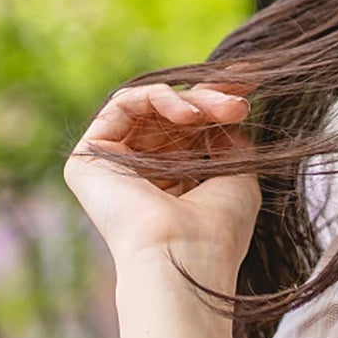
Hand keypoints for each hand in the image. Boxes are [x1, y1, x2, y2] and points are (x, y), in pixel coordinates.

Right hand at [64, 81, 262, 284]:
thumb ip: (228, 139)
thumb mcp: (238, 173)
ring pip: (152, 105)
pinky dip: (159, 97)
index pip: (190, 127)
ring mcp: (112, 165)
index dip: (218, 99)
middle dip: (212, 98)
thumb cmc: (217, 227)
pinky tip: (190, 115)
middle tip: (241, 104)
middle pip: (173, 113)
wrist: (183, 254)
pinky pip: (122, 104)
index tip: (249, 82)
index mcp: (172, 182)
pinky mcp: (87, 158)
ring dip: (194, 100)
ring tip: (225, 111)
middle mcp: (140, 173)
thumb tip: (227, 111)